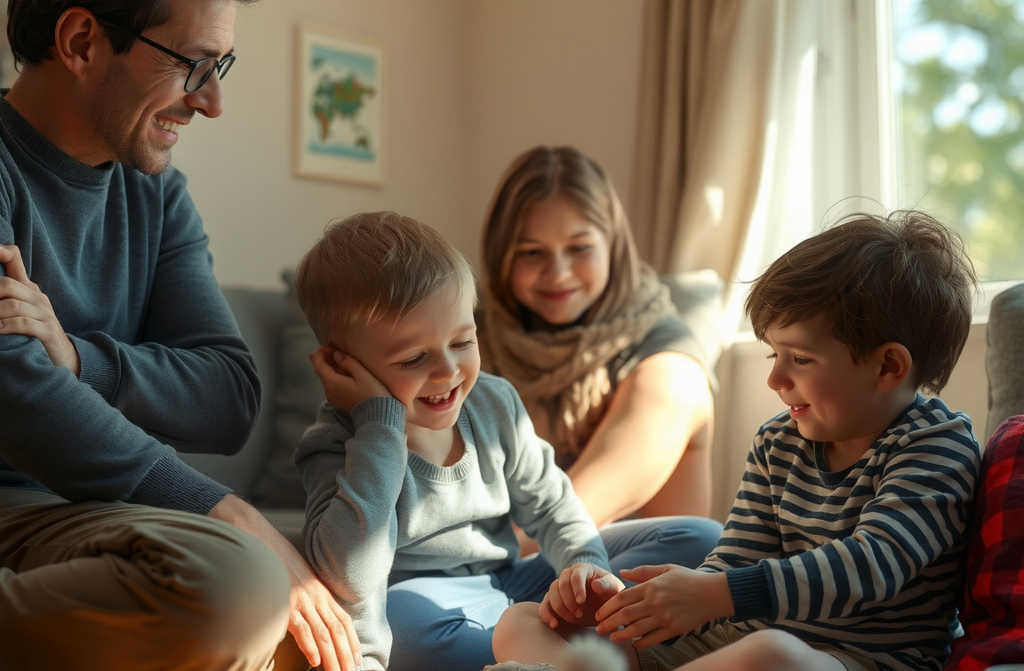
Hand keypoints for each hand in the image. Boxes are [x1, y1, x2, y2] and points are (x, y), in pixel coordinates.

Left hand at [0, 244, 79, 375]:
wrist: (65, 358)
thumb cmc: (35, 333)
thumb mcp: (21, 310)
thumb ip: (6, 295)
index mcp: (28, 288)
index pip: (13, 257)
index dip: (0, 251)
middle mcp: (37, 297)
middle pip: (7, 284)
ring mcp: (45, 314)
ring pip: (12, 305)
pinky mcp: (48, 332)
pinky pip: (24, 324)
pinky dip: (6, 327)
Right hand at [209, 495, 360, 670]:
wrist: (253, 536)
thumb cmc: (270, 557)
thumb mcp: (294, 575)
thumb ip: (304, 594)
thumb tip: (305, 614)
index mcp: (319, 589)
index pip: (342, 619)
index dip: (351, 640)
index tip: (355, 658)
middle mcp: (315, 594)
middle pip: (337, 630)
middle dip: (345, 654)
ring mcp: (300, 598)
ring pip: (323, 633)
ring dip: (332, 657)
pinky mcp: (285, 602)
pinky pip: (301, 628)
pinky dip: (310, 646)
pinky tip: (315, 661)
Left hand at [309, 346, 391, 412]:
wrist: (378, 416)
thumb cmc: (373, 393)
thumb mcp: (362, 374)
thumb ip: (348, 362)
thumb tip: (337, 355)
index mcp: (332, 383)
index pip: (318, 364)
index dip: (321, 353)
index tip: (329, 346)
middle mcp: (329, 391)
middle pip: (321, 371)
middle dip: (326, 359)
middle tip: (335, 350)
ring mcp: (333, 398)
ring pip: (327, 379)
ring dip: (332, 368)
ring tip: (342, 360)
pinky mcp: (339, 402)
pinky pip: (333, 386)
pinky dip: (336, 376)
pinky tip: (346, 373)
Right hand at [539, 562, 623, 627]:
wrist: (601, 604)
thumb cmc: (609, 594)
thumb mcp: (613, 589)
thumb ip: (608, 585)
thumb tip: (595, 584)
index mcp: (582, 569)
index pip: (576, 575)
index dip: (577, 588)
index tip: (582, 602)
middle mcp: (567, 576)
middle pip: (561, 584)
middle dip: (569, 601)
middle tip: (580, 614)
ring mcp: (558, 588)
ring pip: (552, 594)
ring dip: (561, 608)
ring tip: (574, 619)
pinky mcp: (552, 602)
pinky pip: (544, 606)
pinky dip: (546, 615)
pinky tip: (554, 624)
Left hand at [594, 565, 730, 647]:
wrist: (713, 593)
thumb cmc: (688, 579)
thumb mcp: (665, 569)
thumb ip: (642, 572)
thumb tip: (622, 572)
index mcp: (651, 586)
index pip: (622, 598)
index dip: (607, 608)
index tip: (598, 614)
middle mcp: (656, 602)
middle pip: (625, 615)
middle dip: (609, 623)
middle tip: (598, 629)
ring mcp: (665, 617)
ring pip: (636, 629)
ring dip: (621, 635)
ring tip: (611, 637)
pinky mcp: (674, 629)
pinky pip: (653, 639)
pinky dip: (641, 642)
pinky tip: (634, 643)